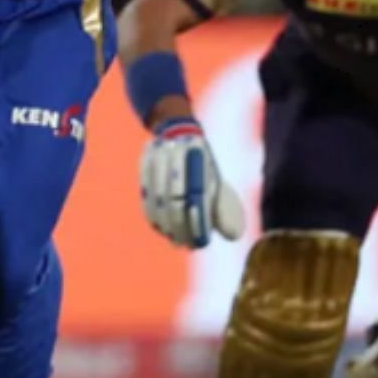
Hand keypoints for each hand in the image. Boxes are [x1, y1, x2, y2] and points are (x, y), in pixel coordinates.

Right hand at [139, 118, 244, 248]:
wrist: (178, 133)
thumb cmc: (202, 167)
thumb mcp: (216, 181)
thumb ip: (223, 208)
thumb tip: (233, 236)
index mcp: (200, 157)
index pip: (199, 194)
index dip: (198, 221)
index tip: (200, 242)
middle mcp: (178, 154)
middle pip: (176, 198)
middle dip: (180, 225)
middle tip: (185, 244)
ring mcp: (159, 157)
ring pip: (158, 198)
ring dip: (166, 224)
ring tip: (174, 239)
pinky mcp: (145, 162)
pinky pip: (145, 195)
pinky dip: (152, 215)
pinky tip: (160, 228)